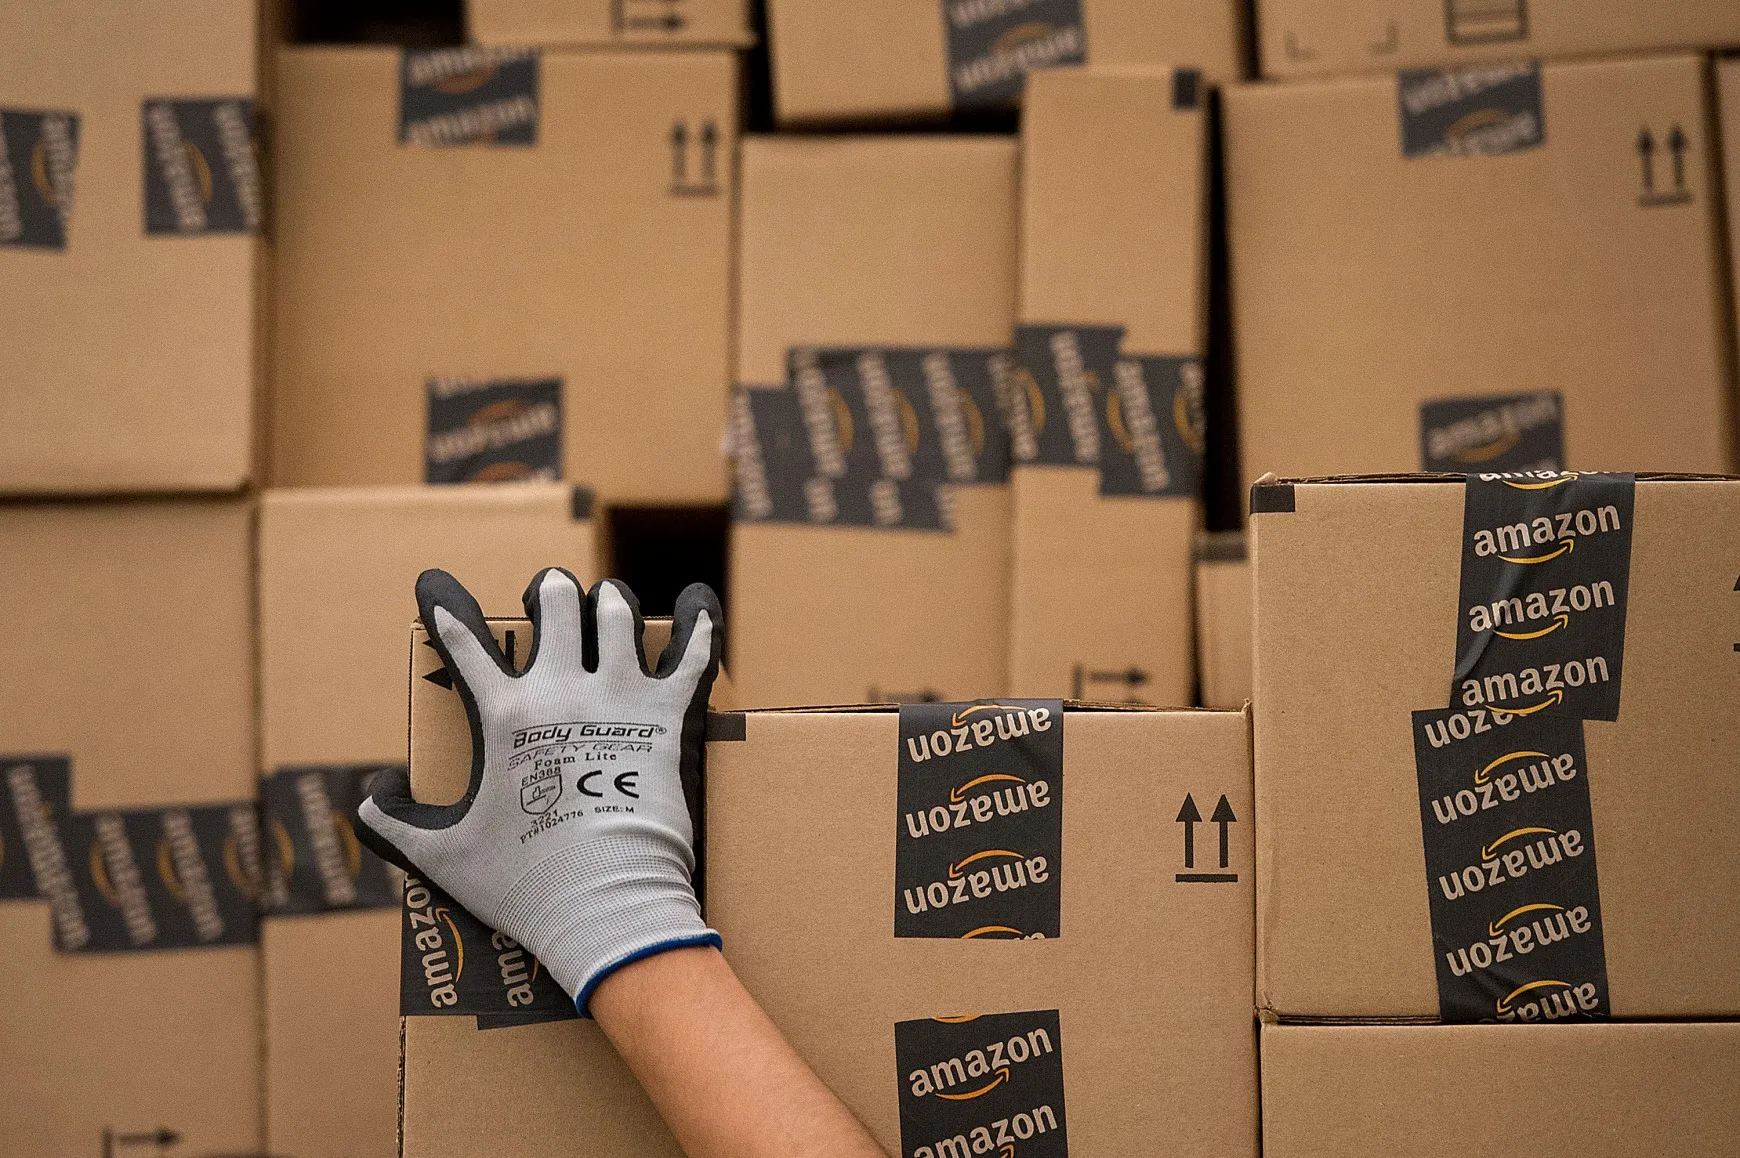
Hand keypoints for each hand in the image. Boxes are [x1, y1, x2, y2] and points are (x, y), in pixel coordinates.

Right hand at [356, 567, 721, 1013]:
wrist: (604, 906)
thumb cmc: (524, 885)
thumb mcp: (443, 856)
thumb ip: (395, 824)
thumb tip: (369, 799)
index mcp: (504, 716)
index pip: (464, 644)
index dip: (444, 608)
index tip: (434, 586)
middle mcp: (562, 691)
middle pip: (556, 606)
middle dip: (548, 593)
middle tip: (547, 601)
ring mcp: (620, 698)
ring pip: (618, 616)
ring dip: (610, 604)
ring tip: (607, 604)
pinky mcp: (669, 716)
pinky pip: (693, 655)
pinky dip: (698, 625)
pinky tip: (699, 604)